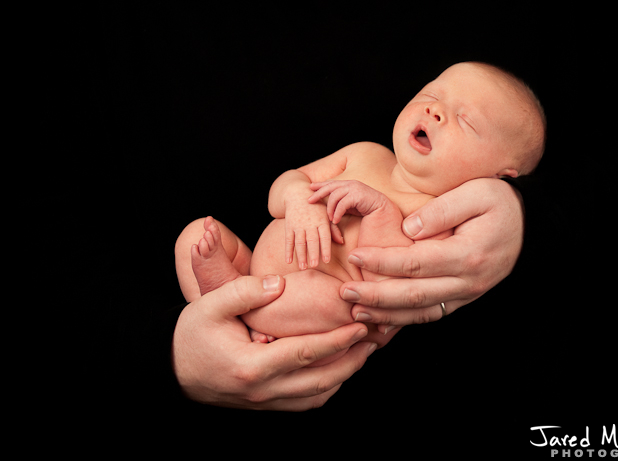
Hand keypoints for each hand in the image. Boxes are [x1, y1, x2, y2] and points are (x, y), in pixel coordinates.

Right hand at [172, 274, 375, 410]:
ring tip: (363, 352)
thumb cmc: (192, 334)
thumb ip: (245, 291)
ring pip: (316, 395)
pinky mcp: (265, 404)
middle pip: (319, 381)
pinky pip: (304, 403)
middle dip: (351, 360)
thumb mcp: (210, 304)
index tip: (360, 325)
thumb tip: (279, 284)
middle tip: (374, 339)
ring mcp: (264, 401)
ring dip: (344, 375)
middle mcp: (262, 390)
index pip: (305, 354)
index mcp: (251, 365)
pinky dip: (326, 387)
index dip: (337, 340)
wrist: (172, 368)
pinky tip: (338, 370)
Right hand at [285, 198, 342, 268]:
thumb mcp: (326, 215)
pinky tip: (288, 261)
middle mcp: (310, 224)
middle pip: (312, 240)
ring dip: (301, 255)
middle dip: (313, 253)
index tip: (327, 260)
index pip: (325, 236)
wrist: (298, 195)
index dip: (325, 248)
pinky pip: (288, 240)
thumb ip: (333, 229)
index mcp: (322, 221)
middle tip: (314, 266)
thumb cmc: (316, 207)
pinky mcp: (289, 226)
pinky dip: (288, 251)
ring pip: (299, 242)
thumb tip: (341, 242)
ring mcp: (298, 225)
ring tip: (303, 267)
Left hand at [309, 180, 389, 221]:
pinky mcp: (358, 195)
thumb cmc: (365, 209)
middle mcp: (351, 183)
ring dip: (330, 209)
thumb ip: (339, 203)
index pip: (331, 183)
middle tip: (309, 201)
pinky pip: (342, 204)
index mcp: (348, 184)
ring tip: (329, 218)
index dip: (320, 185)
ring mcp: (354, 188)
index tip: (310, 187)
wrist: (382, 211)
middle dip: (318, 193)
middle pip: (330, 186)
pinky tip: (335, 221)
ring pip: (335, 196)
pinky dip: (337, 213)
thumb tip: (327, 208)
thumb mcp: (349, 205)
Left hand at [338, 178, 523, 330]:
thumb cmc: (499, 202)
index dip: (383, 261)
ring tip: (355, 312)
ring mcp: (467, 294)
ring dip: (385, 314)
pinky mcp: (463, 298)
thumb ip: (443, 209)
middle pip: (413, 294)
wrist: (529, 226)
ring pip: (420, 311)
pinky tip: (381, 321)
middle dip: (375, 295)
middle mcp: (468, 281)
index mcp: (468, 254)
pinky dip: (404, 320)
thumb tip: (408, 228)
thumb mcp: (476, 192)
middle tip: (344, 292)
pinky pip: (431, 314)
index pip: (416, 262)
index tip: (356, 256)